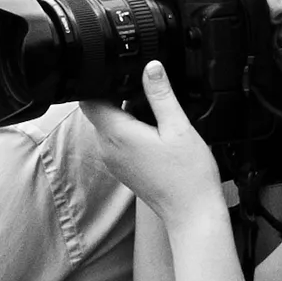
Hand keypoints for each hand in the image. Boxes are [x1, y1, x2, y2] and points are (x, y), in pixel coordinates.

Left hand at [80, 59, 228, 225]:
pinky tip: (158, 134)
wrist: (192, 212)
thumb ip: (161, 94)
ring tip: (159, 117)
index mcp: (116, 134)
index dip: (101, 83)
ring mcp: (113, 160)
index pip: (89, 100)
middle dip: (119, 97)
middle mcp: (107, 148)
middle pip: (100, 110)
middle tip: (150, 94)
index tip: (121, 75)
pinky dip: (133, 132)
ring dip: (129, 115)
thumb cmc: (188, 175)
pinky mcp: (122, 168)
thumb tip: (151, 67)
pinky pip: (119, 141)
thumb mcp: (178, 127)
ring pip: (110, 125)